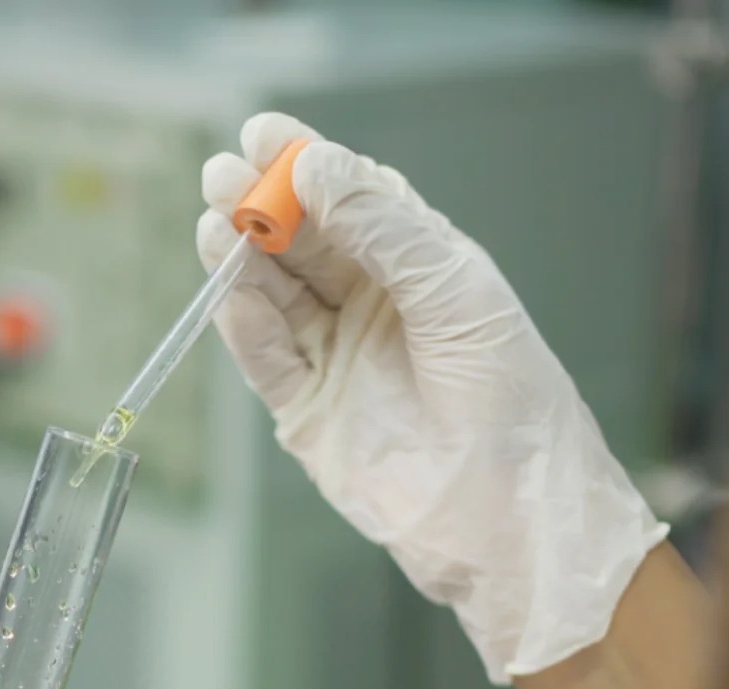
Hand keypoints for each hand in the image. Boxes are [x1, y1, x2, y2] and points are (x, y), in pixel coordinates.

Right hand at [198, 114, 665, 679]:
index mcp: (418, 268)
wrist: (512, 517)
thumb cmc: (511, 401)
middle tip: (221, 176)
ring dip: (241, 260)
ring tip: (216, 225)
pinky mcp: (311, 417)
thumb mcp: (455, 292)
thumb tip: (313, 166)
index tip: (262, 132)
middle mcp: (372, 308)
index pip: (351, 199)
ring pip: (274, 297)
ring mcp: (338, 362)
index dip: (305, 164)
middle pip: (302, 243)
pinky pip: (267, 362)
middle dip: (260, 205)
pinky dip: (245, 329)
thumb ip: (383, 227)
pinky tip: (233, 296)